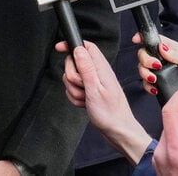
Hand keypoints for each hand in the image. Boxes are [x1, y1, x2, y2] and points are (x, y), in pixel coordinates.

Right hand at [56, 40, 151, 164]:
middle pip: (74, 63)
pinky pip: (74, 89)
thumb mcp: (95, 89)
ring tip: (86, 98)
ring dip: (74, 89)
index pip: (86, 46)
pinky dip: (76, 97)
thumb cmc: (110, 113)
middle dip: (72, 76)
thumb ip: (86, 68)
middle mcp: (98, 73)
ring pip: (72, 78)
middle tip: (82, 86)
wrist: (118, 132)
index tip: (59, 48)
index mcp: (101, 68)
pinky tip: (85, 103)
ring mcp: (94, 82)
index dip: (72, 45)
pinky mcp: (90, 91)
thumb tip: (78, 48)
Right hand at [133, 33, 177, 97]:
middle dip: (145, 61)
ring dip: (145, 74)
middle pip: (142, 54)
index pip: (151, 40)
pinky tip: (155, 88)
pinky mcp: (156, 80)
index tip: (136, 40)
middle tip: (156, 66)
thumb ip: (176, 54)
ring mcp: (156, 69)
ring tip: (154, 79)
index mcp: (167, 48)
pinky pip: (145, 83)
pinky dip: (148, 86)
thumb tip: (163, 48)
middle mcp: (158, 57)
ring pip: (141, 68)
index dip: (141, 37)